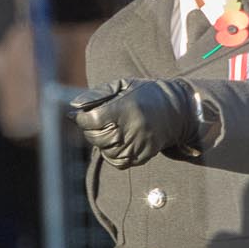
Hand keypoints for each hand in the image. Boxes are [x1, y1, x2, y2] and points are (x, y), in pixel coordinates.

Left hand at [70, 78, 198, 167]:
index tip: (84, 115)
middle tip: (98, 122)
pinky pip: (117, 161)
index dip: (83, 118)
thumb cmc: (143, 95)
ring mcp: (139, 144)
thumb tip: (73, 109)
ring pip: (105, 151)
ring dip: (101, 142)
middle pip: (96, 137)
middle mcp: (134, 128)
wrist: (175, 110)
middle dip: (91, 130)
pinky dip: (112, 153)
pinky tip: (119, 140)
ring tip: (112, 129)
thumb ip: (96, 95)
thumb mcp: (121, 86)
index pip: (93, 120)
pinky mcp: (143, 156)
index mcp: (126, 108)